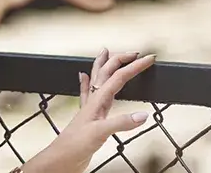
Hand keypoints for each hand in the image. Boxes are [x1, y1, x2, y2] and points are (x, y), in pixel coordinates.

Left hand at [22, 49, 155, 172]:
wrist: (61, 159)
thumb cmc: (75, 146)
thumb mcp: (100, 133)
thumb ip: (121, 123)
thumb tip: (143, 115)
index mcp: (98, 100)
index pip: (119, 77)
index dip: (135, 66)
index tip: (149, 59)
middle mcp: (94, 100)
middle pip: (107, 71)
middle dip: (120, 59)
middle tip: (135, 53)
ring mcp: (90, 108)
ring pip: (97, 79)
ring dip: (103, 64)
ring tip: (105, 52)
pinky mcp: (88, 117)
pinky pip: (87, 94)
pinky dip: (87, 82)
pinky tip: (83, 77)